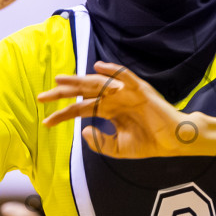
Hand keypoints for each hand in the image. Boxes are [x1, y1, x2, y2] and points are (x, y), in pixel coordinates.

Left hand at [40, 63, 215, 158]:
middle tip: (42, 96)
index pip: (81, 109)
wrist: (173, 142)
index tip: (46, 122)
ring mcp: (126, 92)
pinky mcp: (140, 90)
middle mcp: (114, 99)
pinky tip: (98, 67)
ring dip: (79, 80)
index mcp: (109, 110)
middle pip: (84, 92)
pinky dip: (112, 70)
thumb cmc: (149, 143)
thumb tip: (85, 131)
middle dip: (63, 93)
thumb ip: (100, 142)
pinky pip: (125, 76)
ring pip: (98, 83)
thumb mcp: (119, 148)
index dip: (63, 114)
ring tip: (61, 80)